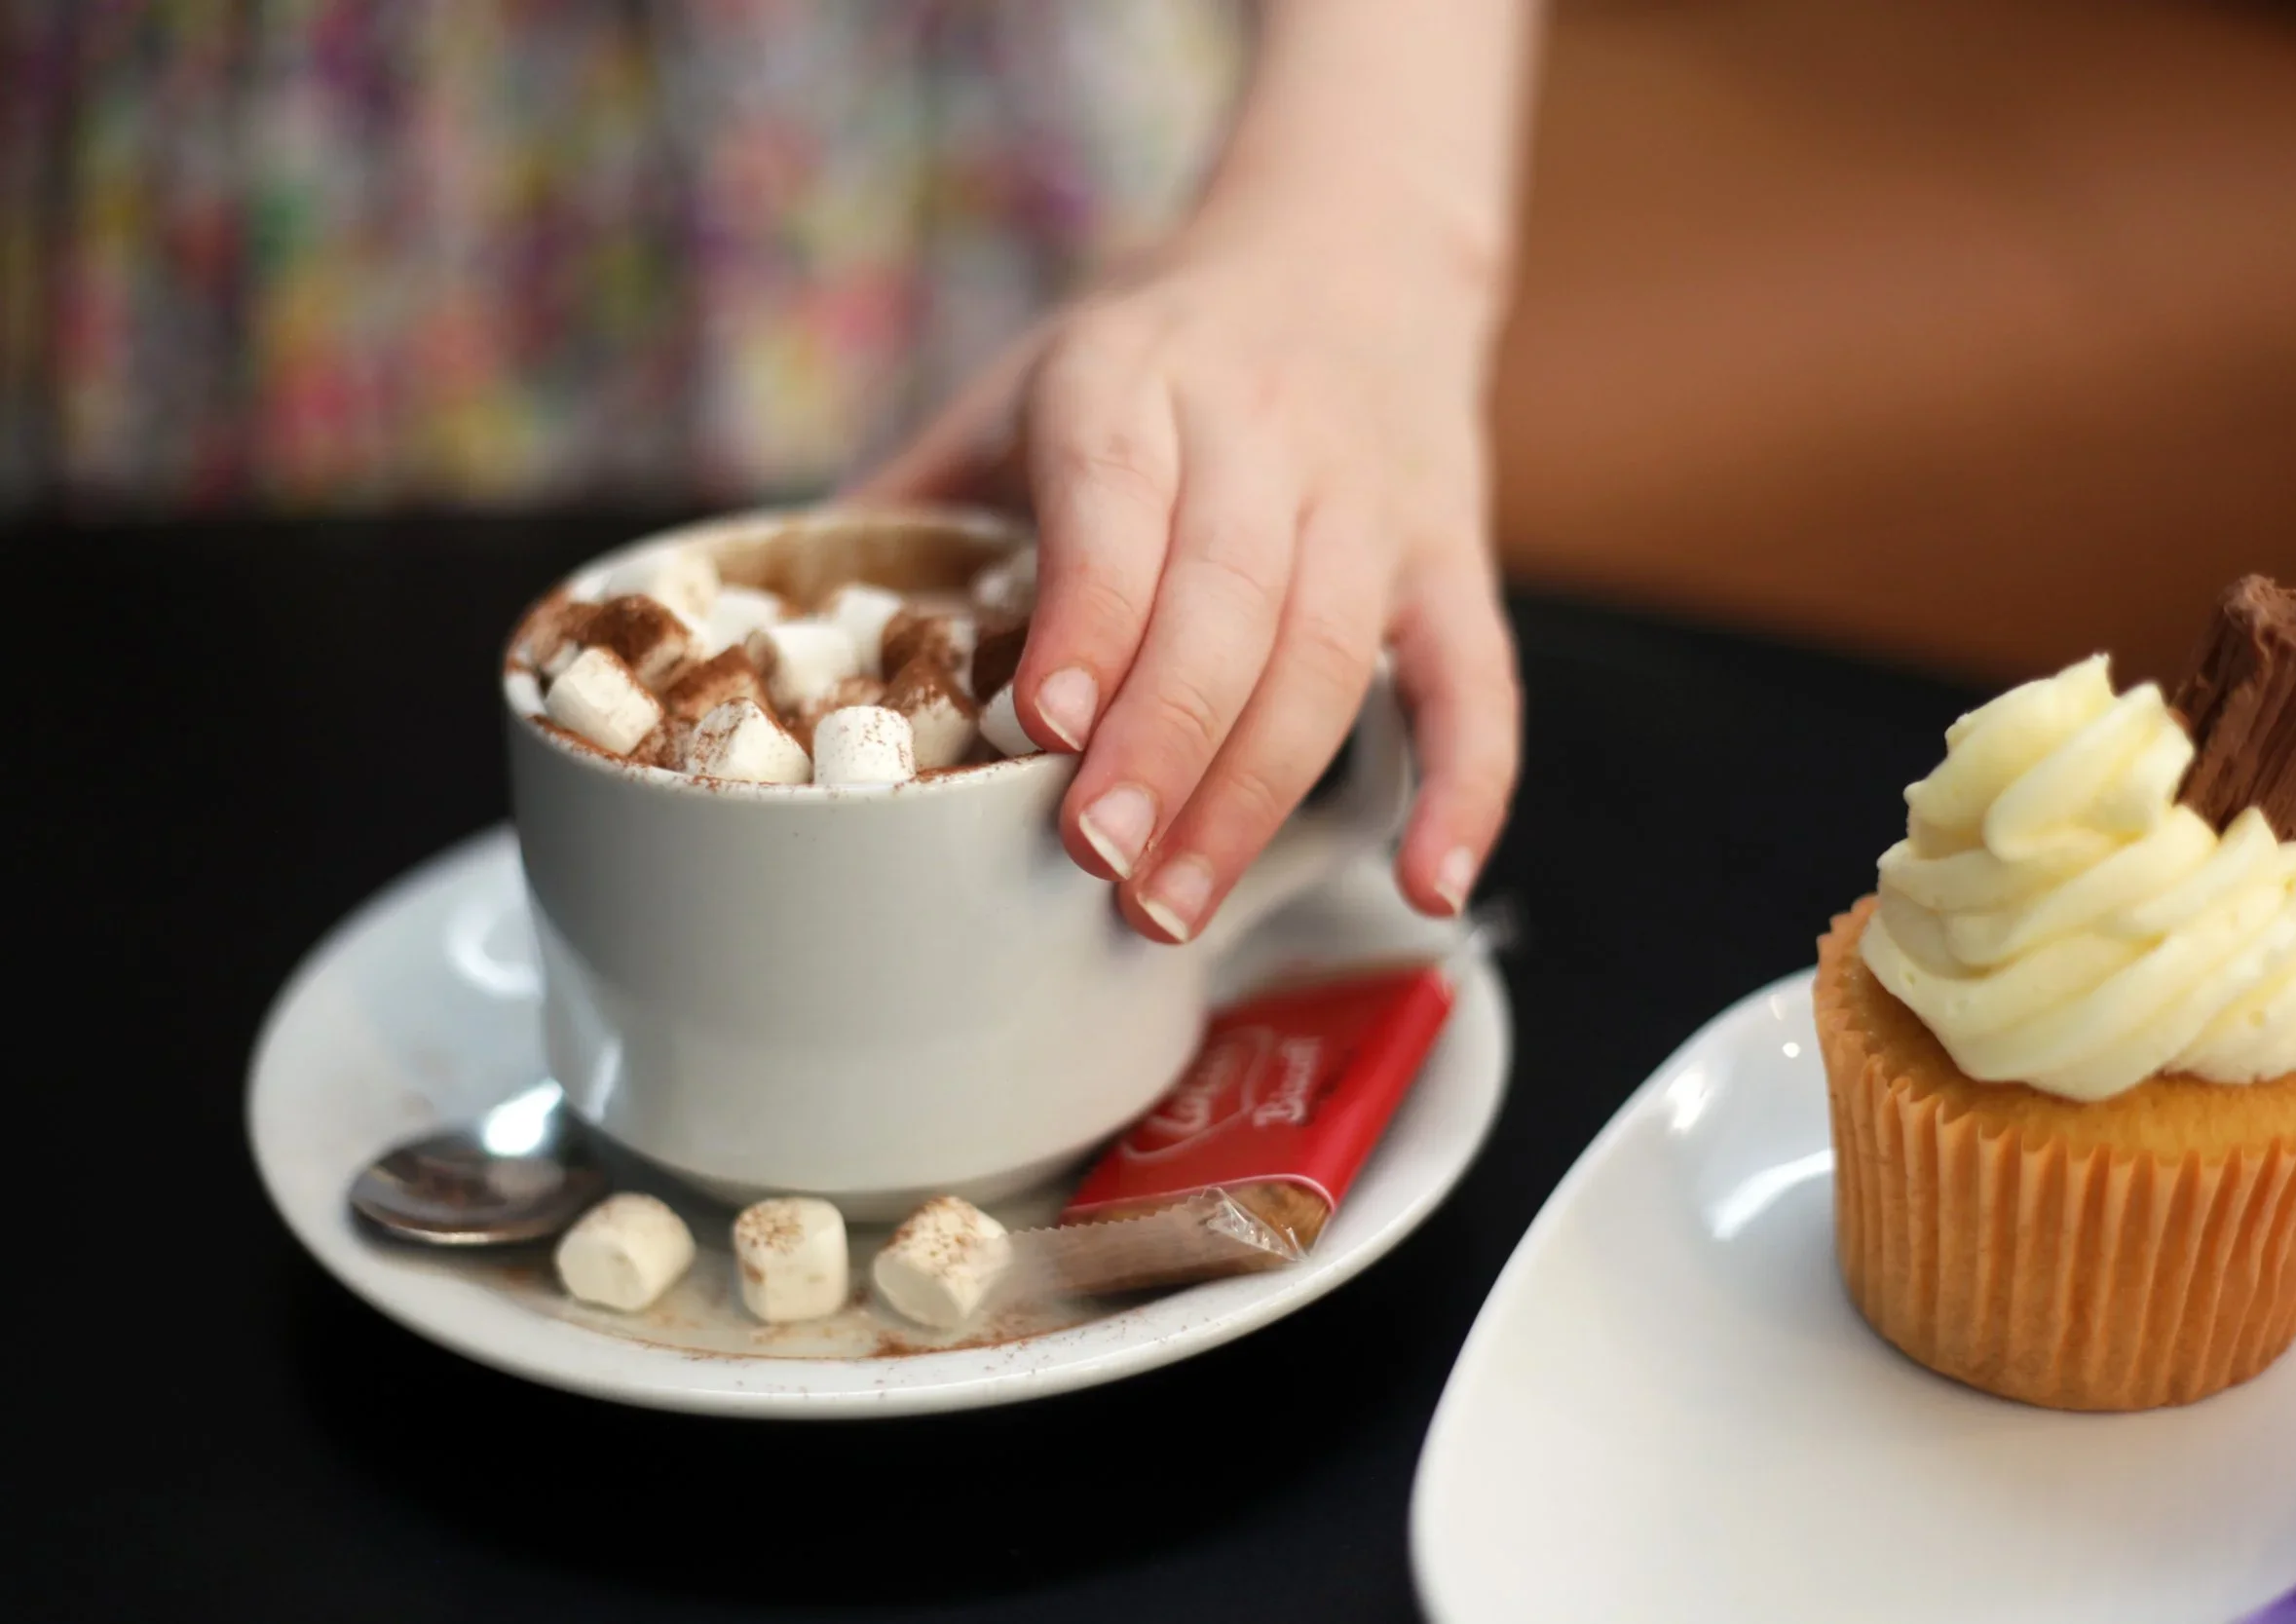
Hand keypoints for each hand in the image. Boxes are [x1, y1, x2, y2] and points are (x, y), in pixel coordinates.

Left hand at [857, 217, 1519, 942]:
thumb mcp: (1024, 387)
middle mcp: (1262, 432)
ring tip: (1180, 902)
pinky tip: (1427, 882)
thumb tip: (762, 634)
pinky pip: (1478, 678)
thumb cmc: (1157, 360)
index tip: (1049, 722)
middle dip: (1164, 742)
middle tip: (1101, 863)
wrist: (1348, 265)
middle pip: (1229, 599)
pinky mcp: (1451, 559)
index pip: (1117, 502)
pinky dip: (1466, 785)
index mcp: (1131, 381)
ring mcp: (1370, 500)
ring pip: (1335, 651)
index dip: (1093, 616)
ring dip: (1260, 788)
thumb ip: (915, 498)